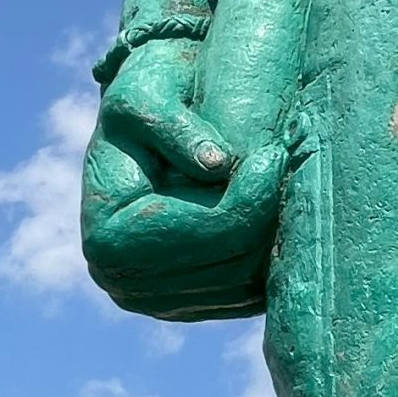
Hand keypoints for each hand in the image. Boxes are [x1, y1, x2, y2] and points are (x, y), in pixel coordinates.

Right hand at [82, 40, 282, 321]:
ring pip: (249, 285)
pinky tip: (281, 205)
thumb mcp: (144, 91)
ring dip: (279, 234)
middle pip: (230, 267)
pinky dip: (274, 254)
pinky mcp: (195, 305)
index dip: (247, 198)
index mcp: (107, 240)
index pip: (201, 232)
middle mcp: (126, 285)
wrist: (151, 117)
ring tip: (287, 178)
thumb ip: (175, 127)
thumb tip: (217, 165)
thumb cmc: (146, 93)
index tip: (274, 153)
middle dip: (268, 214)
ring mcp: (162, 303)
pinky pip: (254, 294)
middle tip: (289, 160)